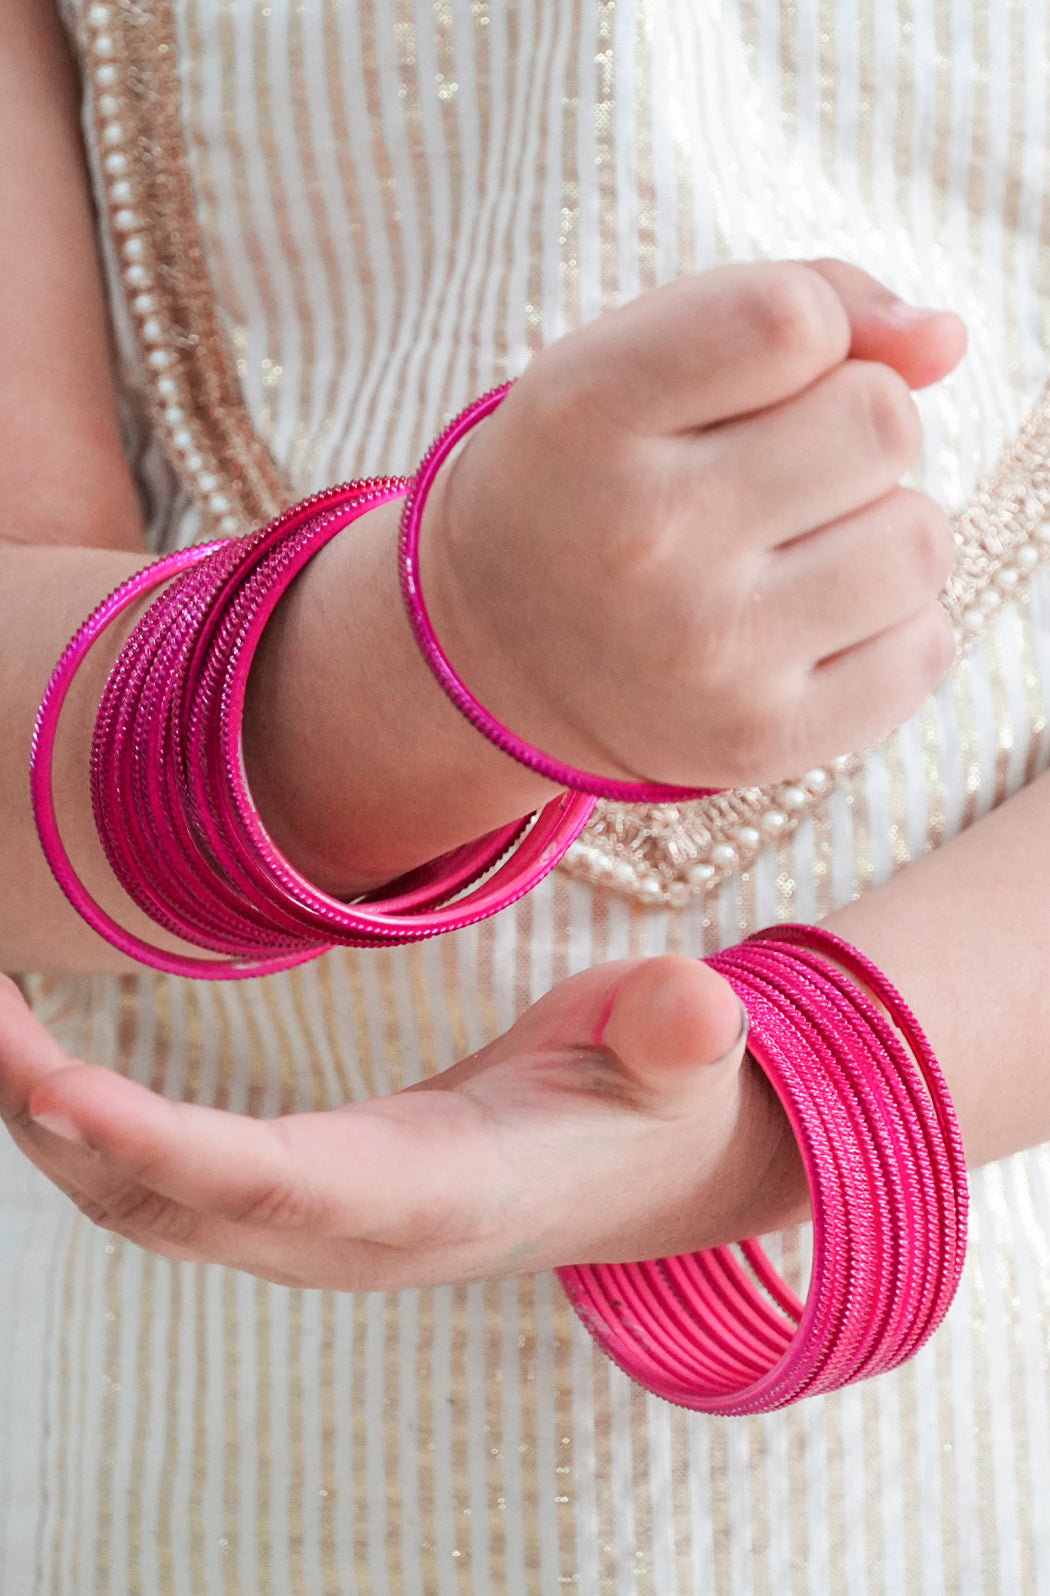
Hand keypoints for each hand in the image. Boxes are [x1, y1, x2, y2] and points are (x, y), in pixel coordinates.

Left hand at [0, 959, 808, 1288]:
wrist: (643, 1169)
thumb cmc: (653, 1099)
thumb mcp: (683, 1054)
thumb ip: (681, 1035)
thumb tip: (697, 1008)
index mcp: (434, 1195)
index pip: (286, 1184)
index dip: (173, 1151)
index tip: (62, 1092)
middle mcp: (348, 1232)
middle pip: (172, 1203)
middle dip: (57, 1119)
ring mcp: (310, 1229)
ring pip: (143, 1202)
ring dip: (48, 1122)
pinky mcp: (293, 1202)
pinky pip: (156, 1185)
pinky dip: (81, 1130)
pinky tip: (38, 1064)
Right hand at [423, 259, 965, 788]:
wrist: (499, 656)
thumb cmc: (598, 477)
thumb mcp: (638, 356)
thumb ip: (796, 299)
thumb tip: (946, 340)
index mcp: (587, 414)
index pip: (791, 320)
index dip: (813, 329)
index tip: (764, 370)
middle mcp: (640, 540)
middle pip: (881, 422)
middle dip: (854, 429)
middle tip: (776, 472)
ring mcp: (703, 655)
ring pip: (921, 541)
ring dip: (882, 532)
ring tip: (796, 550)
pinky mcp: (757, 741)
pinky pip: (925, 648)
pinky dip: (890, 628)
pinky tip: (809, 625)